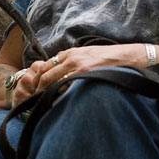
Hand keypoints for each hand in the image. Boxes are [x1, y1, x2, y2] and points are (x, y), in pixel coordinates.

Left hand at [11, 43, 145, 105]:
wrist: (127, 56)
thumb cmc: (108, 59)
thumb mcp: (87, 55)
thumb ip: (73, 63)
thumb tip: (60, 76)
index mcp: (70, 53)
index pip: (46, 65)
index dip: (37, 79)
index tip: (32, 91)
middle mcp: (71, 57)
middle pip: (45, 73)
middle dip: (36, 87)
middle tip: (30, 102)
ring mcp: (77, 65)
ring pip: (51, 80)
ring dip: (43, 92)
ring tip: (38, 106)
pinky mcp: (85, 74)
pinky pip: (66, 86)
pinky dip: (58, 95)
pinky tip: (55, 104)